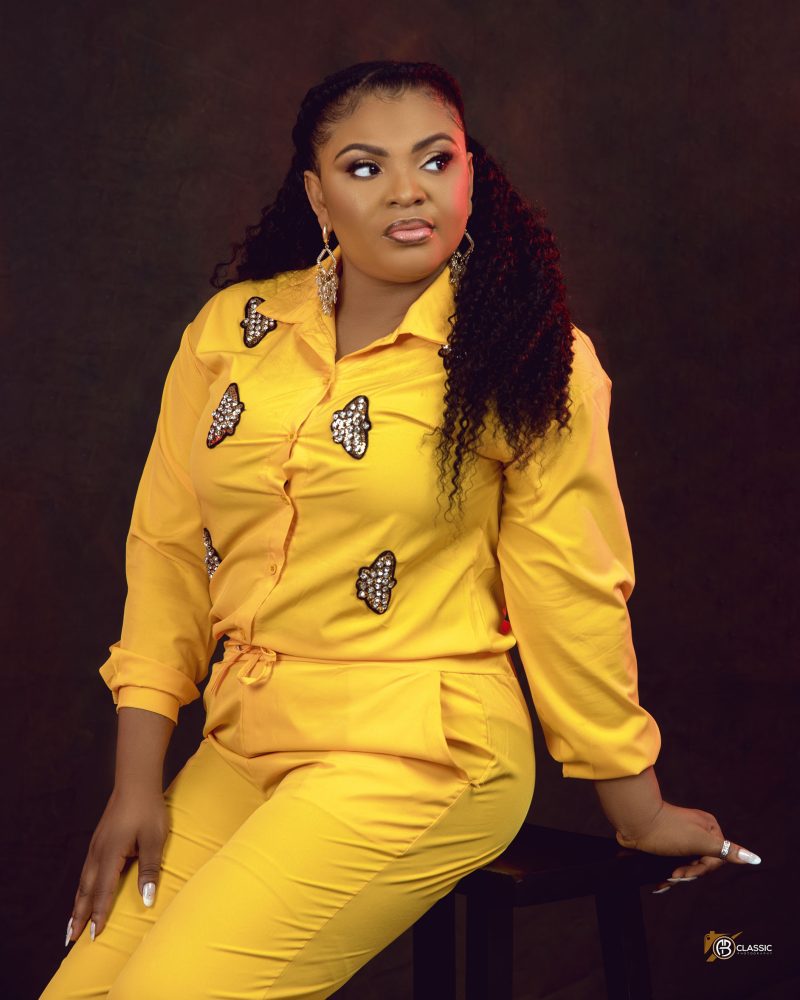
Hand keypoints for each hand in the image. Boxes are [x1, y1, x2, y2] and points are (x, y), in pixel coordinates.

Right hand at [65, 785, 168, 944]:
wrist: (136, 781)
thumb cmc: (148, 809)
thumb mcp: (154, 839)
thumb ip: (149, 869)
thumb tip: (147, 899)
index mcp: (110, 854)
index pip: (103, 892)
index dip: (100, 915)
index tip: (94, 937)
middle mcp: (98, 852)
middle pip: (86, 890)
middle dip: (79, 915)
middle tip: (72, 938)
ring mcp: (96, 845)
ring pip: (84, 880)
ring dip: (78, 903)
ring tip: (73, 921)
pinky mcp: (99, 839)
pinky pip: (87, 870)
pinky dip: (83, 887)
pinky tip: (85, 890)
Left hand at [614, 800, 761, 893]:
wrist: (633, 822)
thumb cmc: (667, 830)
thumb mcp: (700, 841)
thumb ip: (726, 851)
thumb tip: (755, 859)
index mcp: (709, 828)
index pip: (716, 858)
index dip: (702, 869)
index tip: (686, 873)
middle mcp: (697, 831)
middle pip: (701, 863)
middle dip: (687, 874)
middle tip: (673, 875)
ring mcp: (681, 837)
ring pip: (686, 866)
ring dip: (676, 877)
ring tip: (664, 880)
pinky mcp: (667, 844)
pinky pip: (673, 864)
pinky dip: (667, 875)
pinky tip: (659, 883)